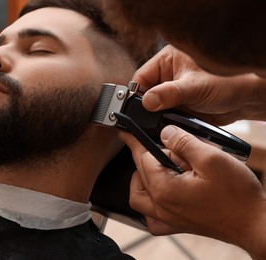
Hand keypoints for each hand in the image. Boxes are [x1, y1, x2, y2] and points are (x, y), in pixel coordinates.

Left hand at [119, 126, 265, 250]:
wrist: (253, 223)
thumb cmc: (237, 196)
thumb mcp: (211, 159)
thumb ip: (183, 143)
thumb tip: (165, 133)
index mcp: (164, 188)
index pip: (142, 159)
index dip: (141, 142)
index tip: (128, 133)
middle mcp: (160, 206)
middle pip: (140, 175)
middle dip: (146, 157)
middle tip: (159, 146)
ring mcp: (167, 218)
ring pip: (139, 197)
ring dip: (143, 179)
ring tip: (160, 166)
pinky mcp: (176, 224)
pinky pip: (151, 216)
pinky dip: (149, 203)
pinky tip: (160, 193)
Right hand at [134, 45, 265, 124]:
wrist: (244, 100)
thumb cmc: (226, 83)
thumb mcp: (195, 87)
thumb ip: (169, 93)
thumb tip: (146, 102)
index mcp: (167, 61)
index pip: (141, 77)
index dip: (136, 93)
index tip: (133, 108)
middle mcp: (166, 76)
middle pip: (144, 93)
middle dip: (144, 107)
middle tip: (144, 119)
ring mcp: (170, 93)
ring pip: (152, 107)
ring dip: (154, 117)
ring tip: (157, 124)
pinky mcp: (176, 107)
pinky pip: (162, 117)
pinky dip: (162, 123)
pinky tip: (164, 127)